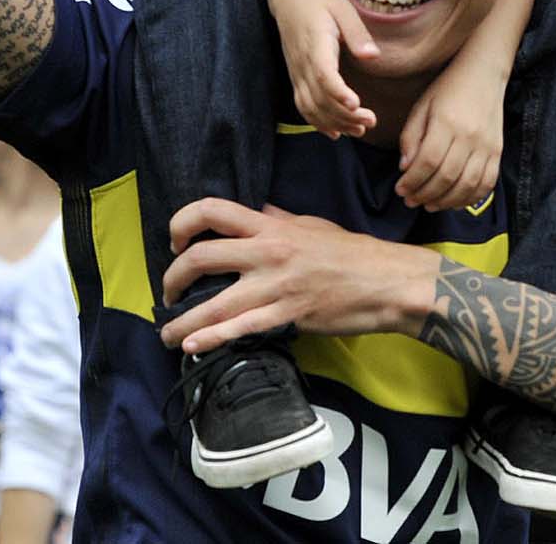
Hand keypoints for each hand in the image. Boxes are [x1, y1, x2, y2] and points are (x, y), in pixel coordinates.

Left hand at [159, 200, 436, 353]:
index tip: (176, 242)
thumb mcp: (312, 225)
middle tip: (169, 292)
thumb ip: (279, 218)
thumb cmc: (353, 253)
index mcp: (273, 225)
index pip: (213, 210)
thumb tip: (256, 208)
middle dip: (173, 278)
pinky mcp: (288, 315)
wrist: (388, 282)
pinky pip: (241, 329)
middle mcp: (268, 251)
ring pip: (214, 304)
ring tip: (167, 334)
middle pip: (201, 257)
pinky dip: (212, 339)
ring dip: (182, 321)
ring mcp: (276, 285)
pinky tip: (193, 347)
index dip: (182, 223)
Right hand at [268, 0, 378, 137]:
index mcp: (315, 44)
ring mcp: (296, 72)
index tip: (356, 105)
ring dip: (334, 122)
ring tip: (360, 130)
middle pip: (319, 98)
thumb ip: (357, 33)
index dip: (338, 93)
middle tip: (371, 121)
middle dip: (345, 115)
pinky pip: (302, 106)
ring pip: (310, 107)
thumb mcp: (342, 7)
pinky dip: (317, 122)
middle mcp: (302, 63)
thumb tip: (372, 56)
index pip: (323, 74)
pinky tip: (336, 132)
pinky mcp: (295, 76)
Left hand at [398, 65, 503, 211]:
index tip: (400, 189)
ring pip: (467, 185)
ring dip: (445, 201)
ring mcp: (487, 146)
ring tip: (429, 204)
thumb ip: (411, 137)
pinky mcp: (498, 151)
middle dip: (424, 194)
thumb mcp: (421, 106)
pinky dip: (470, 198)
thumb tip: (405, 169)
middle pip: (446, 177)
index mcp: (447, 122)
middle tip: (409, 201)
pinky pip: (487, 183)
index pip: (428, 162)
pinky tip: (453, 201)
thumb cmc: (447, 89)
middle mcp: (469, 136)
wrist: (484, 73)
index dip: (412, 181)